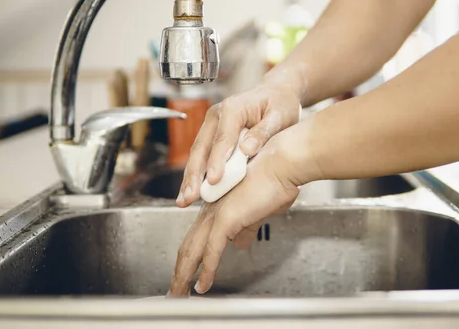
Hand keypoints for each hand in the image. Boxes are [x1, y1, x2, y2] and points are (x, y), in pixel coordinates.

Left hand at [168, 130, 312, 295]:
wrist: (283, 164)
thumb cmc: (277, 180)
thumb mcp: (260, 210)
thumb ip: (246, 227)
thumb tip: (239, 243)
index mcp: (219, 205)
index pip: (198, 236)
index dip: (191, 257)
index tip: (187, 273)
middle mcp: (212, 209)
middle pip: (188, 245)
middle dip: (180, 270)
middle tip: (175, 290)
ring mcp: (216, 214)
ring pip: (192, 250)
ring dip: (184, 275)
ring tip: (180, 294)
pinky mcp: (226, 219)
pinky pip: (211, 251)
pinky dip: (206, 271)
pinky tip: (202, 286)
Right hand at [176, 81, 301, 207]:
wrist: (276, 94)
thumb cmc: (279, 103)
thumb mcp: (278, 116)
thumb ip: (263, 132)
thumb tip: (248, 149)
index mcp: (233, 108)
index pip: (222, 138)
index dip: (217, 161)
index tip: (215, 180)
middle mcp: (217, 115)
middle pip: (201, 147)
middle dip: (194, 174)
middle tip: (190, 196)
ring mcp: (211, 125)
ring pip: (197, 154)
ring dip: (190, 178)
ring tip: (185, 199)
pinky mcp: (212, 136)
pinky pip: (202, 156)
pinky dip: (197, 175)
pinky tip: (192, 191)